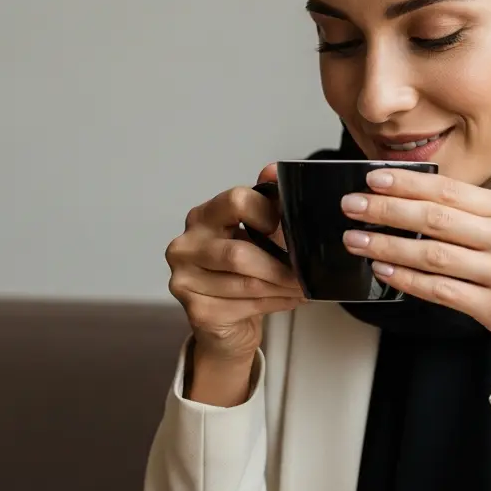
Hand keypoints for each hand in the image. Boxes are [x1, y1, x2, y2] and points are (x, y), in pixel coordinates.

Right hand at [166, 163, 304, 363]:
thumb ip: (265, 202)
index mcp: (202, 217)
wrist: (225, 321)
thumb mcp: (254, 233)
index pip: (236, 200)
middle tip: (306, 271)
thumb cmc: (241, 270)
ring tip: (302, 287)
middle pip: (240, 253)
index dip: (269, 214)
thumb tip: (275, 169)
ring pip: (247, 283)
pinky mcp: (196, 310)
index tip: (290, 230)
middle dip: (281, 266)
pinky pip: (245, 306)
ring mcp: (184, 280)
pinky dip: (275, 303)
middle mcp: (185, 245)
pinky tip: (287, 299)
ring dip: (283, 287)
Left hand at [340, 169, 490, 380]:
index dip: (408, 184)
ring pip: (432, 255)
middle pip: (436, 219)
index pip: (450, 191)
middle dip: (387, 210)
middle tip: (353, 205)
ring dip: (388, 245)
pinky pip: (440, 291)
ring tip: (357, 239)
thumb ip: (475, 216)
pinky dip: (407, 280)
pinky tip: (384, 270)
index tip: (374, 178)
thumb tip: (417, 199)